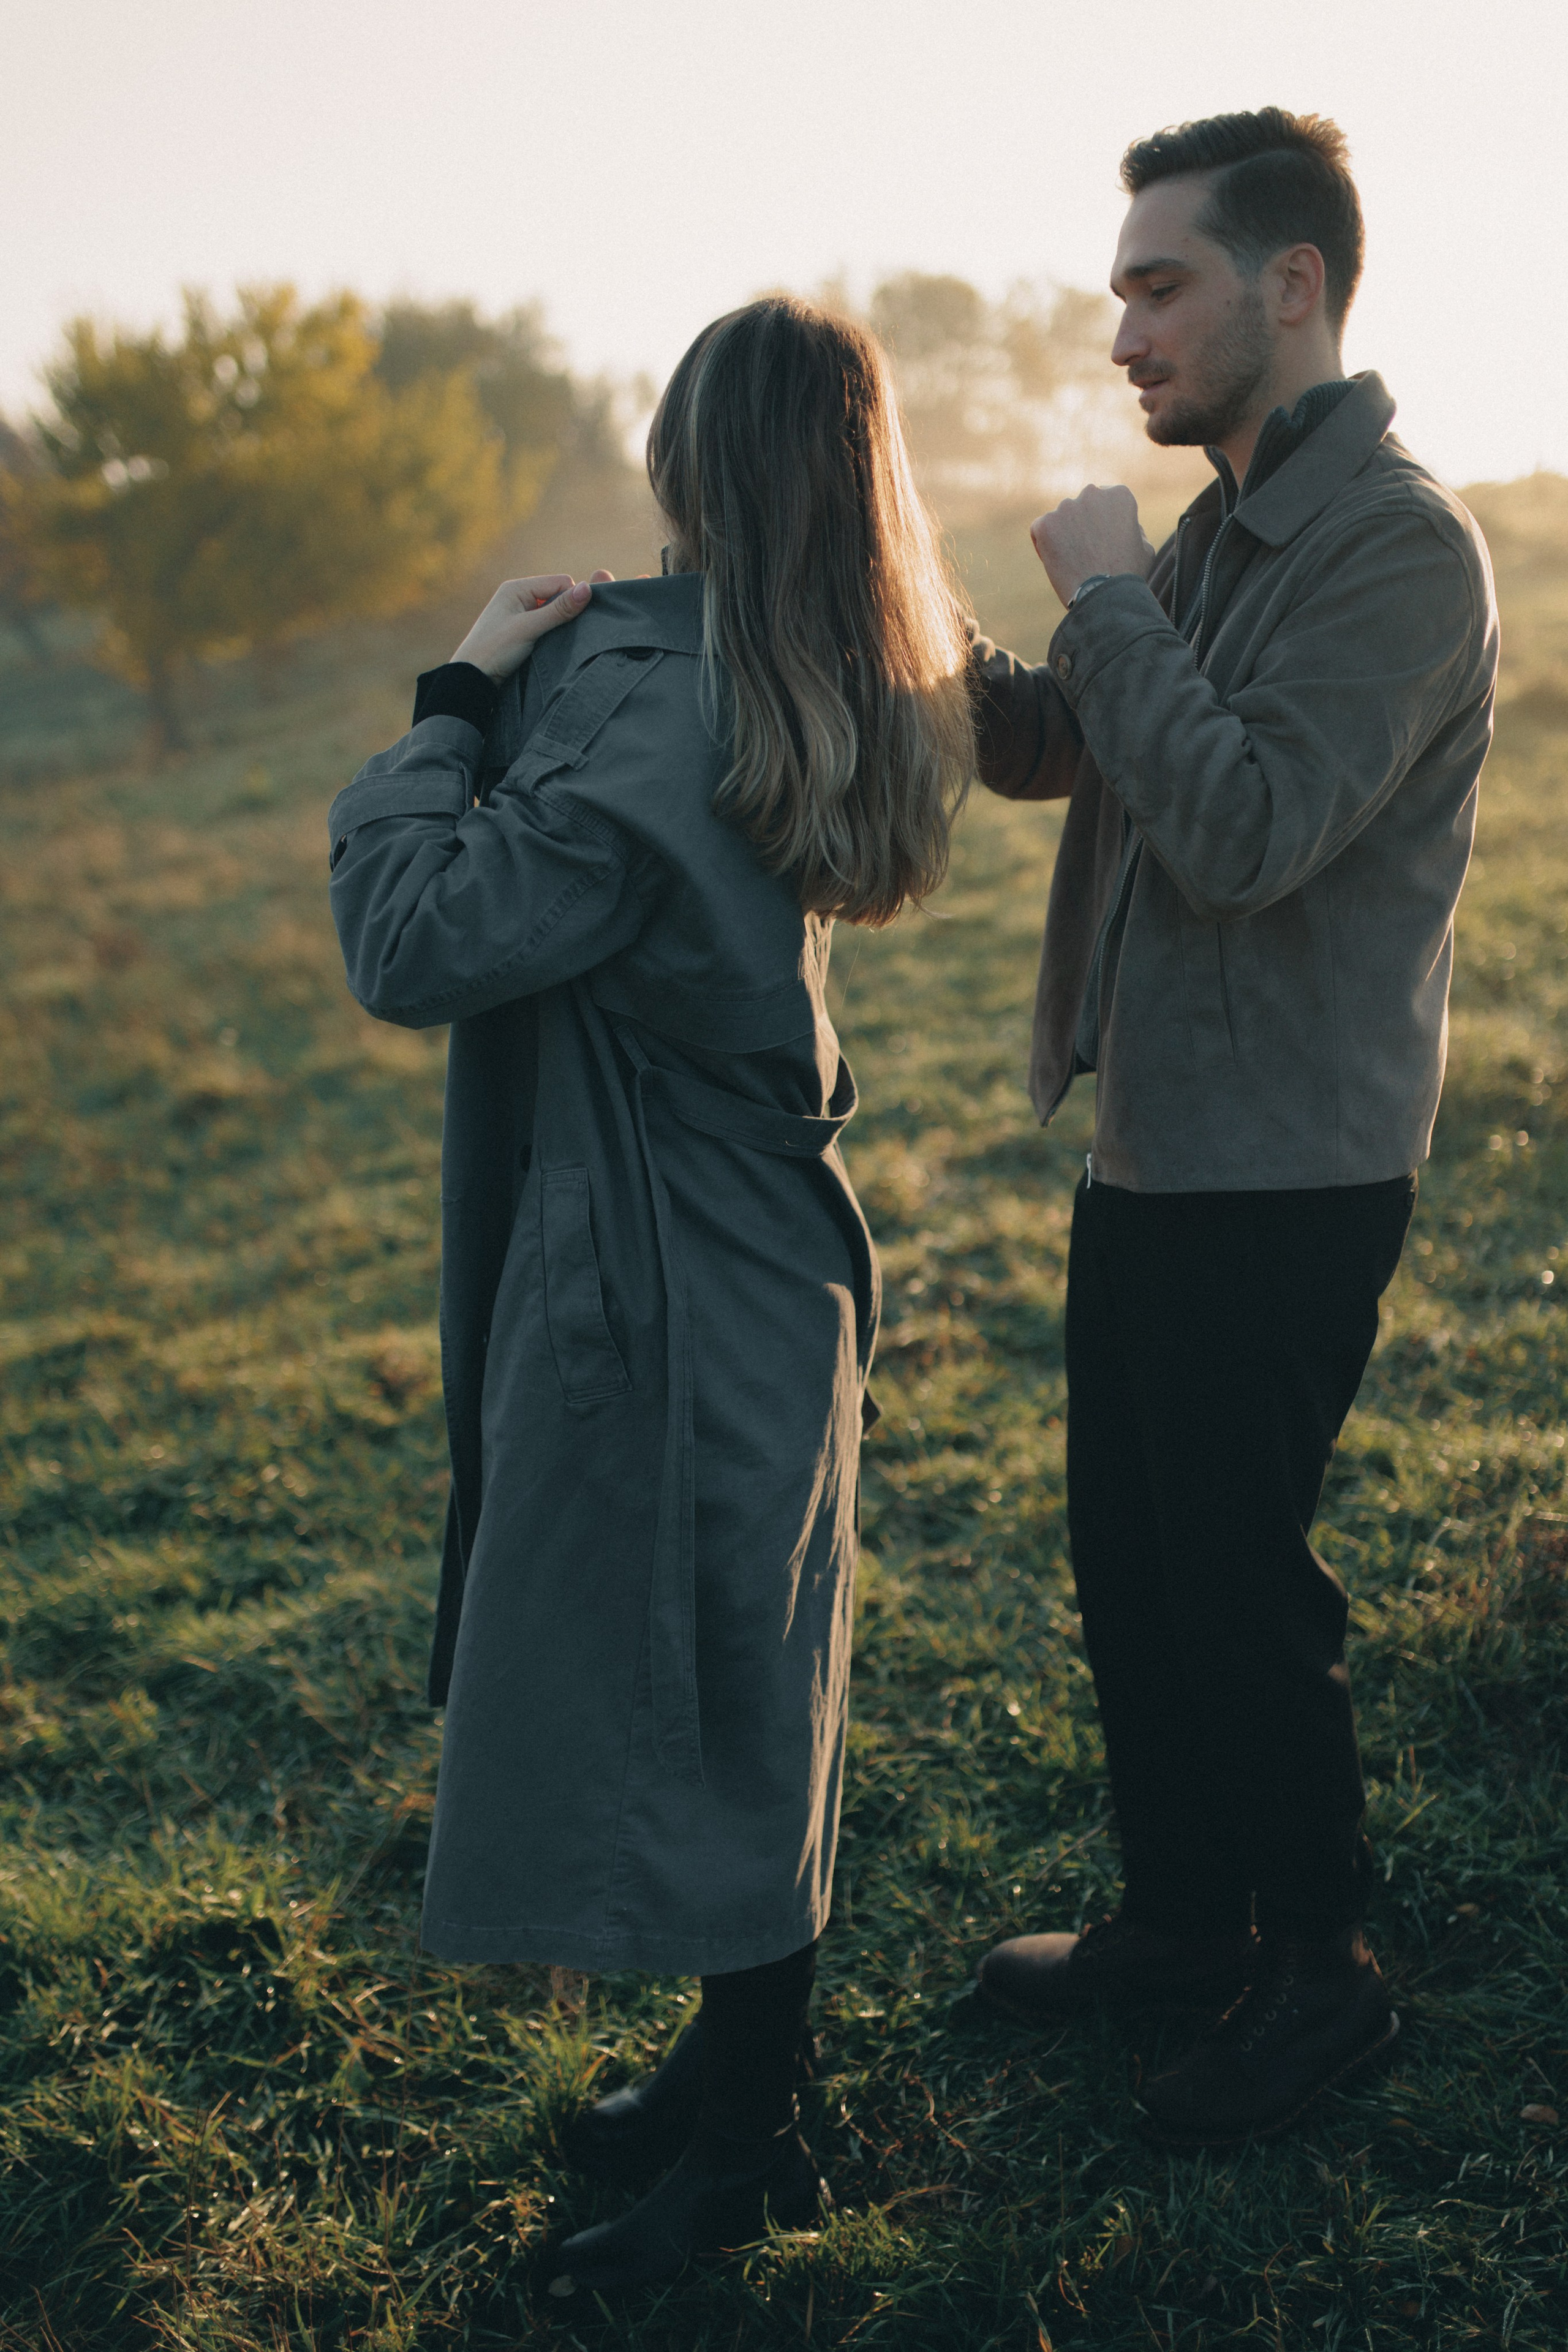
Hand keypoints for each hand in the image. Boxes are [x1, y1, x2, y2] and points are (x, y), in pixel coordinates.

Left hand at [450, 570, 613, 680]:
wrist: (471, 679)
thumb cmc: (495, 650)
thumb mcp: (529, 628)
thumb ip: (559, 610)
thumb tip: (588, 589)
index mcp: (517, 587)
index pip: (560, 583)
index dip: (571, 600)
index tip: (573, 622)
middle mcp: (518, 596)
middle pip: (558, 596)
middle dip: (565, 613)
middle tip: (564, 634)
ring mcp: (519, 614)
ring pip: (553, 613)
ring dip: (559, 626)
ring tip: (555, 642)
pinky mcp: (521, 631)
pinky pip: (546, 626)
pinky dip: (552, 634)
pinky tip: (550, 647)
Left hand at [1030, 487, 1155, 606]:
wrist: (1104, 597)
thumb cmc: (1127, 576)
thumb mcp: (1144, 547)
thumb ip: (1132, 527)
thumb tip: (1122, 522)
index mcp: (1118, 495)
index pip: (1104, 502)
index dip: (1103, 524)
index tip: (1103, 544)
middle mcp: (1092, 493)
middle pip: (1081, 508)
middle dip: (1082, 526)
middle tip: (1086, 553)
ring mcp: (1066, 507)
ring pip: (1061, 519)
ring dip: (1064, 535)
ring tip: (1073, 562)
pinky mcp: (1045, 524)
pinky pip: (1040, 529)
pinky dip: (1045, 544)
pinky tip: (1057, 562)